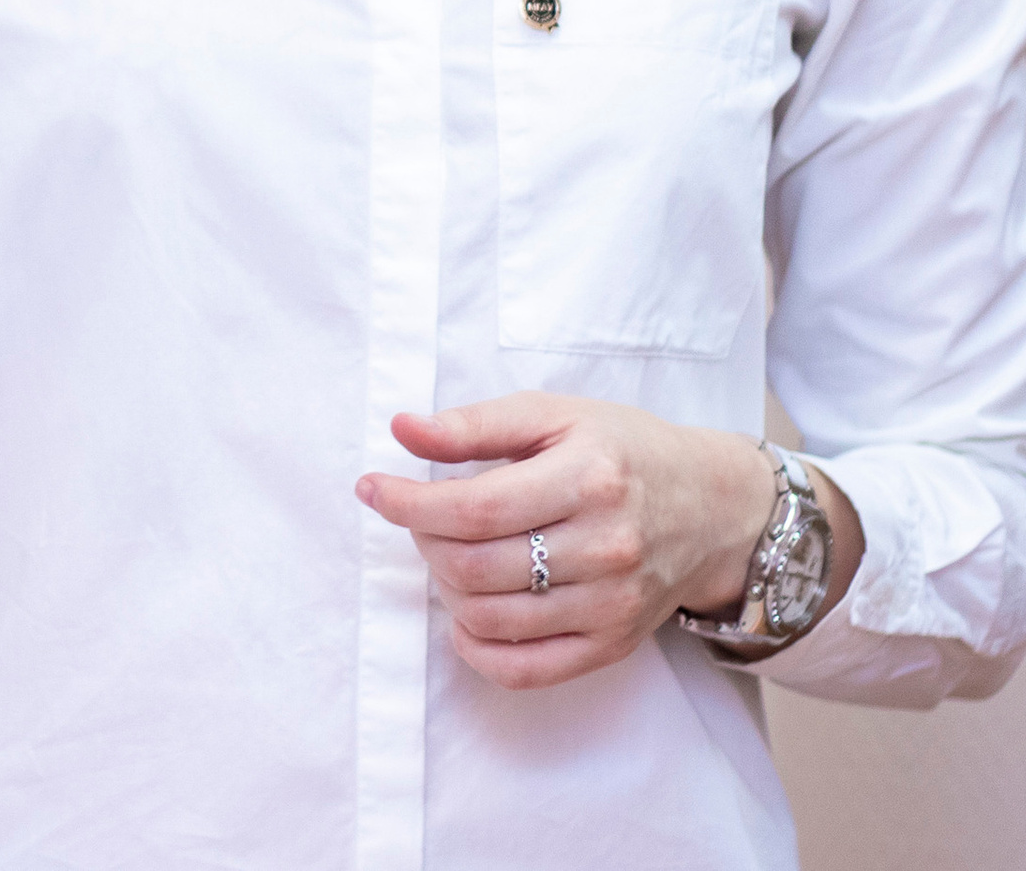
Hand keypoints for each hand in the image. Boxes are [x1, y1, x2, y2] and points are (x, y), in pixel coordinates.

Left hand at [356, 393, 774, 689]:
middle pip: (476, 566)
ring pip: (492, 618)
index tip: (371, 488)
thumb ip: (474, 425)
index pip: (474, 508)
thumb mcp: (554, 415)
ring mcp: (612, 605)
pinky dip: (478, 649)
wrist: (713, 509)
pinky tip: (465, 616)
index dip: (408, 503)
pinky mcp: (613, 645)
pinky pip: (526, 669)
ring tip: (448, 553)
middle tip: (420, 517)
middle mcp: (604, 548)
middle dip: (424, 541)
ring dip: (446, 587)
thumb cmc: (622, 451)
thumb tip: (401, 429)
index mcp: (587, 479)